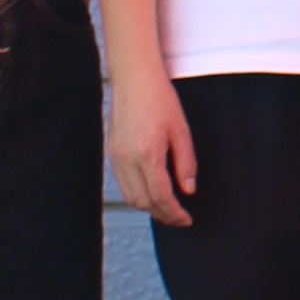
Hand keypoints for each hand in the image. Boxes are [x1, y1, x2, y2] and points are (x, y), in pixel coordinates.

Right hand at [110, 73, 197, 226]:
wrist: (134, 80)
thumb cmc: (160, 100)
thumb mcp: (182, 131)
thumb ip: (186, 163)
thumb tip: (188, 190)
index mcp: (147, 154)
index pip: (161, 196)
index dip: (174, 213)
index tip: (186, 219)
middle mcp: (127, 159)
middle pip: (143, 201)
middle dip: (162, 214)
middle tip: (179, 218)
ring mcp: (116, 157)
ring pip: (131, 196)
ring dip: (149, 207)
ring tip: (168, 208)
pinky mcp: (111, 153)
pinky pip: (123, 183)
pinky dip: (138, 193)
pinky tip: (152, 192)